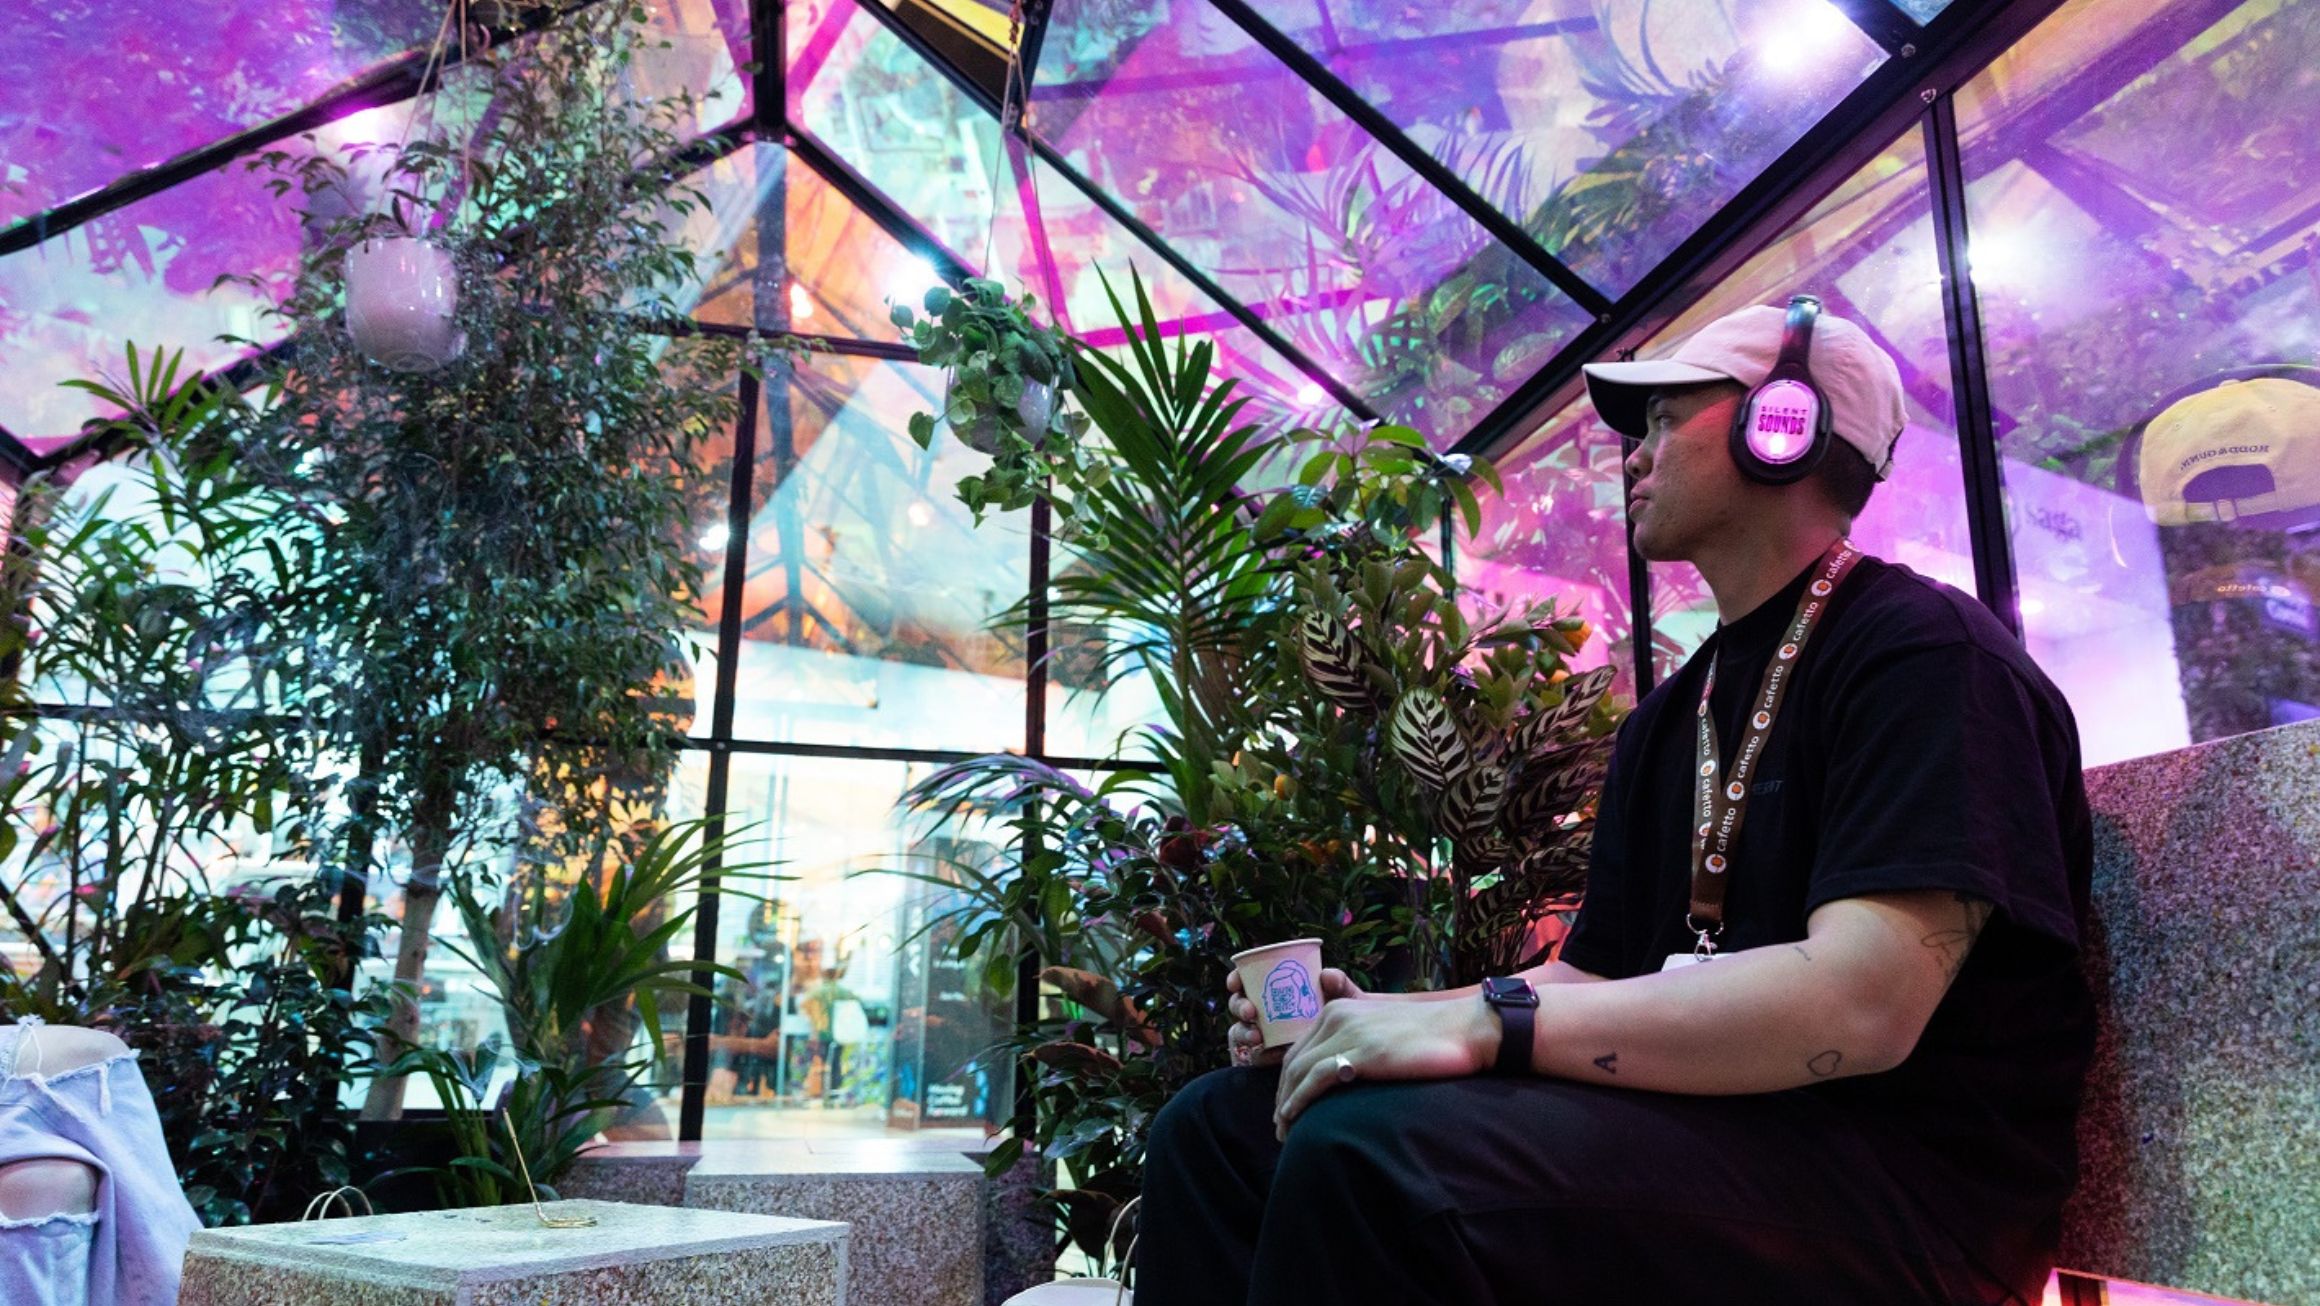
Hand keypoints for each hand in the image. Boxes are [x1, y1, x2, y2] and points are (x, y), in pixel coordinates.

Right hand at [1226, 966, 1363, 1066]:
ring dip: (1243, 1032)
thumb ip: (1340, 986)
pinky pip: (1251, 1057)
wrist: (1352, 1057)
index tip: (1235, 982)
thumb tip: (1327, 975)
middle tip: (1250, 1011)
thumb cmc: (1348, 1023)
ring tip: (1257, 1036)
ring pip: (1240, 1031)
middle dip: (1238, 1006)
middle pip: (1239, 1006)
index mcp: (1279, 992)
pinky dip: (1255, 1054)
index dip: (1236, 979)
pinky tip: (1270, 1055)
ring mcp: (1265, 1038)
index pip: (1249, 981)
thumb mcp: (1347, 1003)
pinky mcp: (1267, 1061)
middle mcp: (1267, 1014)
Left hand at [1271, 996, 1496, 1140]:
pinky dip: (1299, 1100)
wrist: (1464, 1029)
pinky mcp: (1362, 1052)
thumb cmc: (1429, 1034)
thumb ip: (1357, 1035)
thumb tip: (1341, 1066)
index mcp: (1339, 1008)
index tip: (1285, 1106)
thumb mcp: (1383, 1027)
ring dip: (1286, 1104)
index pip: (1300, 1048)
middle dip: (1282, 1095)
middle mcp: (1337, 1015)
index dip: (1287, 1080)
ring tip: (1285, 1132)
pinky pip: (1317, 1078)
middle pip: (1294, 1061)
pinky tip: (1294, 1119)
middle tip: (1280, 1126)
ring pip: (1299, 1071)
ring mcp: (1348, 1032)